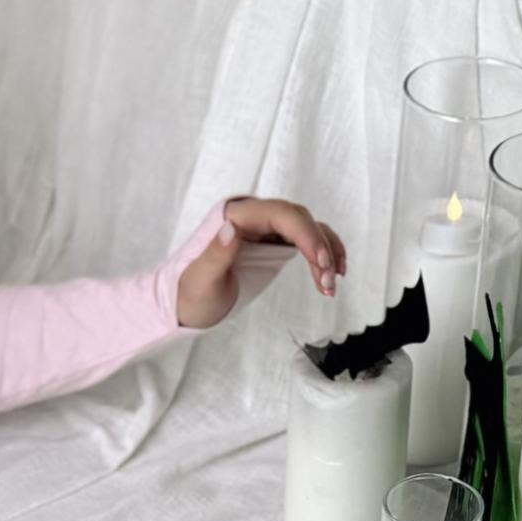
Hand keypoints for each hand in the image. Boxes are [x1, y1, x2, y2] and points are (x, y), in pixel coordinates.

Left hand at [177, 196, 347, 329]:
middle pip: (299, 220)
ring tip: (331, 284)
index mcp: (235, 217)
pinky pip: (306, 239)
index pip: (282, 215)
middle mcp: (254, 217)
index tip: (320, 262)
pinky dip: (323, 253)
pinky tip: (334, 272)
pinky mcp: (274, 243)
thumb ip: (216, 255)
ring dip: (326, 253)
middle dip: (320, 248)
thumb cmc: (190, 294)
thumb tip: (231, 228)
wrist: (187, 305)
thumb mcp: (201, 280)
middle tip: (328, 282)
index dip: (306, 234)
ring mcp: (265, 229)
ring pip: (308, 229)